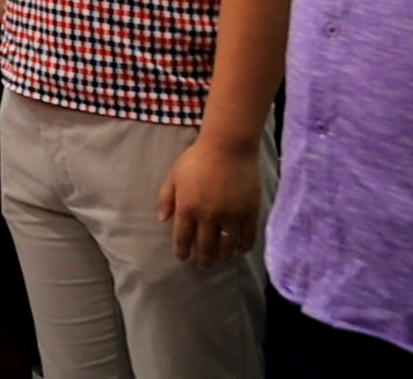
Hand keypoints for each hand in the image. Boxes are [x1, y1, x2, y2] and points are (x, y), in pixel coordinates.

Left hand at [158, 139, 261, 269]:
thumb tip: (163, 219)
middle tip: (203, 266)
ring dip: (222, 256)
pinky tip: (240, 249)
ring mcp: (230, 216)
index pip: (183, 238)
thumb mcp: (174, 176)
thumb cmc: (197, 159)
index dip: (182, 251)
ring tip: (220, 260)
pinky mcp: (249, 212)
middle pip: (205, 247)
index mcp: (187, 208)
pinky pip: (247, 237)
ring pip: (226, 246)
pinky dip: (243, 246)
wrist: (228, 147)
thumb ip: (166, 198)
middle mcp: (208, 216)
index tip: (183, 257)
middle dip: (203, 260)